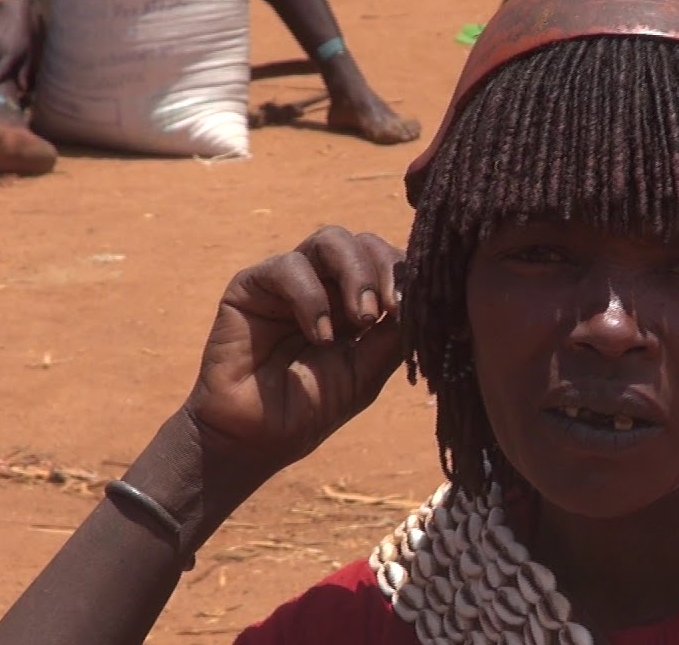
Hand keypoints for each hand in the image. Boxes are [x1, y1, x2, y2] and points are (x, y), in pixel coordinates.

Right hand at [182, 226, 405, 478]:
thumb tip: (426, 299)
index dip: (407, 274)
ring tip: (362, 317)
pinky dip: (312, 297)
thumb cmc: (313, 406)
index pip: (390, 262)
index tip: (420, 305)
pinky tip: (321, 335)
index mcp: (357, 299)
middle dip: (385, 269)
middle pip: (365, 242)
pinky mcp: (252, 285)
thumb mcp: (368, 370)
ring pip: (330, 239)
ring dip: (355, 273)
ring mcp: (290, 280)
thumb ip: (395, 333)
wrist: (258, 438)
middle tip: (390, 309)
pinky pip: (288, 267)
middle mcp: (325, 282)